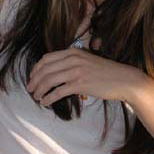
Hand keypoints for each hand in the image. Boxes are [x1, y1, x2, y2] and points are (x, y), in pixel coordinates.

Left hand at [27, 48, 144, 105]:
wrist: (123, 79)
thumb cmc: (106, 72)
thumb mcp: (87, 60)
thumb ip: (72, 62)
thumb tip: (56, 72)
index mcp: (72, 52)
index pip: (46, 58)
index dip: (36, 68)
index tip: (32, 77)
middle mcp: (72, 59)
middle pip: (45, 69)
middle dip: (34, 80)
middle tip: (30, 89)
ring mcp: (76, 71)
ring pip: (49, 80)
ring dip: (39, 89)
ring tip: (35, 96)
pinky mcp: (80, 84)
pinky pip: (58, 91)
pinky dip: (49, 98)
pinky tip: (45, 102)